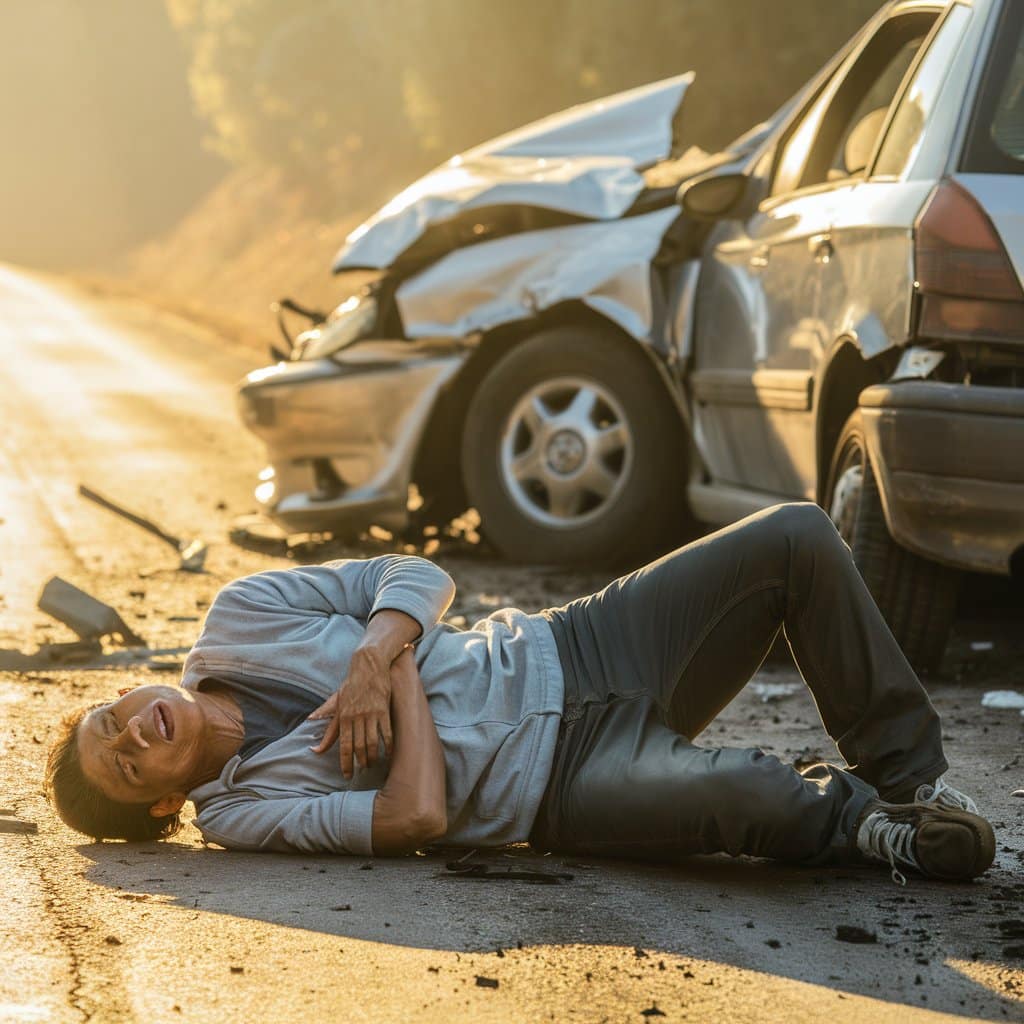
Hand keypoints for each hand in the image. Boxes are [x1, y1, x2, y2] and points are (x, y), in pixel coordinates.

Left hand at [308, 645, 394, 777]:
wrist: (369, 666)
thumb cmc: (352, 684)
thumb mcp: (337, 701)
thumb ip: (328, 721)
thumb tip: (312, 730)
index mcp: (343, 716)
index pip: (343, 746)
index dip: (345, 763)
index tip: (346, 775)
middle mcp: (356, 717)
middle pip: (359, 747)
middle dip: (360, 762)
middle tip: (361, 770)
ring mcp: (371, 714)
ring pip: (373, 743)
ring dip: (373, 757)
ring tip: (372, 763)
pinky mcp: (384, 711)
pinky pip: (387, 734)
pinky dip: (388, 746)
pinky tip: (388, 753)